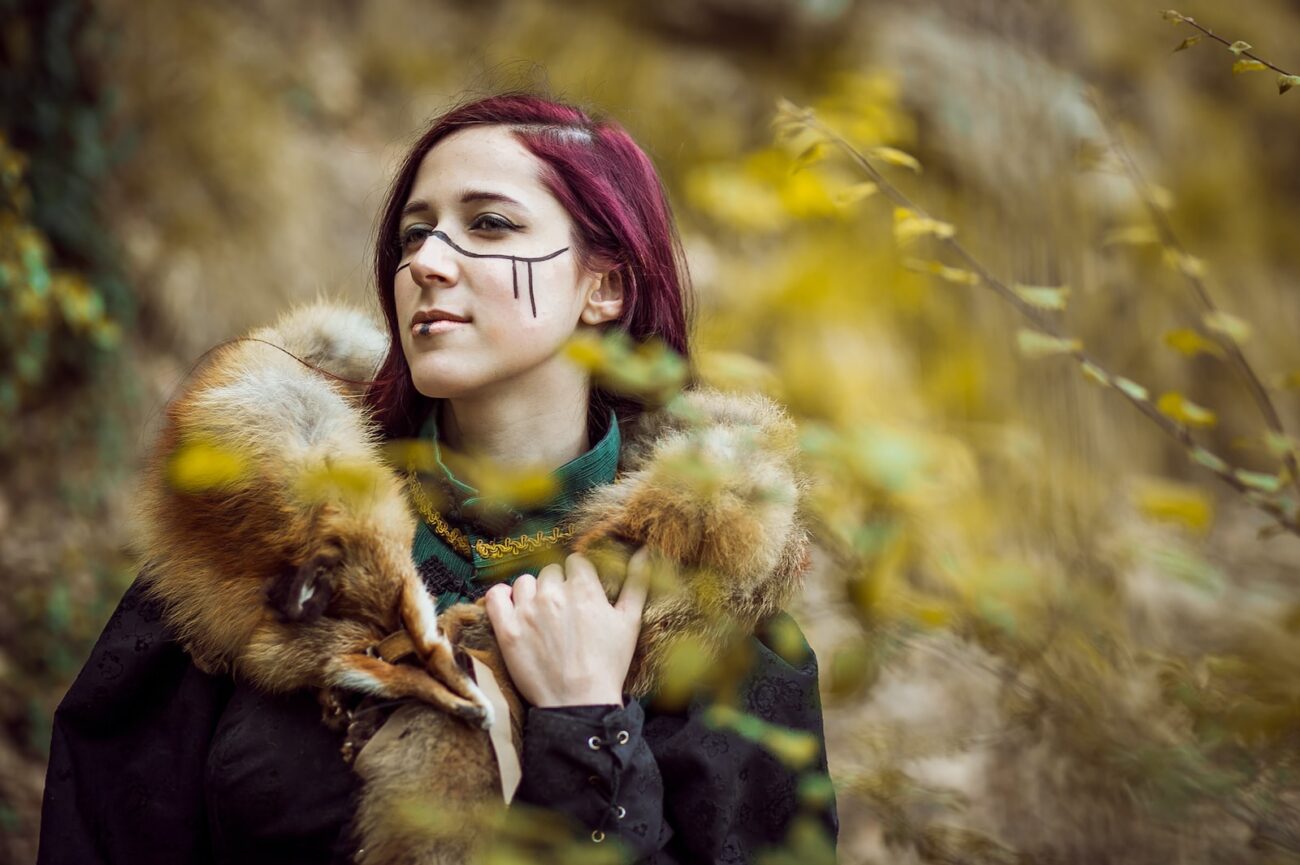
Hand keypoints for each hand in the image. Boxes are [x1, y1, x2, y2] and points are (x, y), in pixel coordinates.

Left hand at [484, 546, 652, 707]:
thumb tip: (644, 552)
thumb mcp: (630, 622)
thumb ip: (637, 583)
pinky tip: (510, 606)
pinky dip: (500, 597)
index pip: (576, 561)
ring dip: (532, 593)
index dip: (579, 576)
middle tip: (563, 611)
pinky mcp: (507, 630)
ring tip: (540, 614)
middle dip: (557, 586)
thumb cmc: (608, 664)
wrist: (579, 703)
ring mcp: (527, 610)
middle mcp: (554, 594)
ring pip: (525, 582)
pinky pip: (495, 596)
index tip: (580, 593)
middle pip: (550, 571)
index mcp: (584, 588)